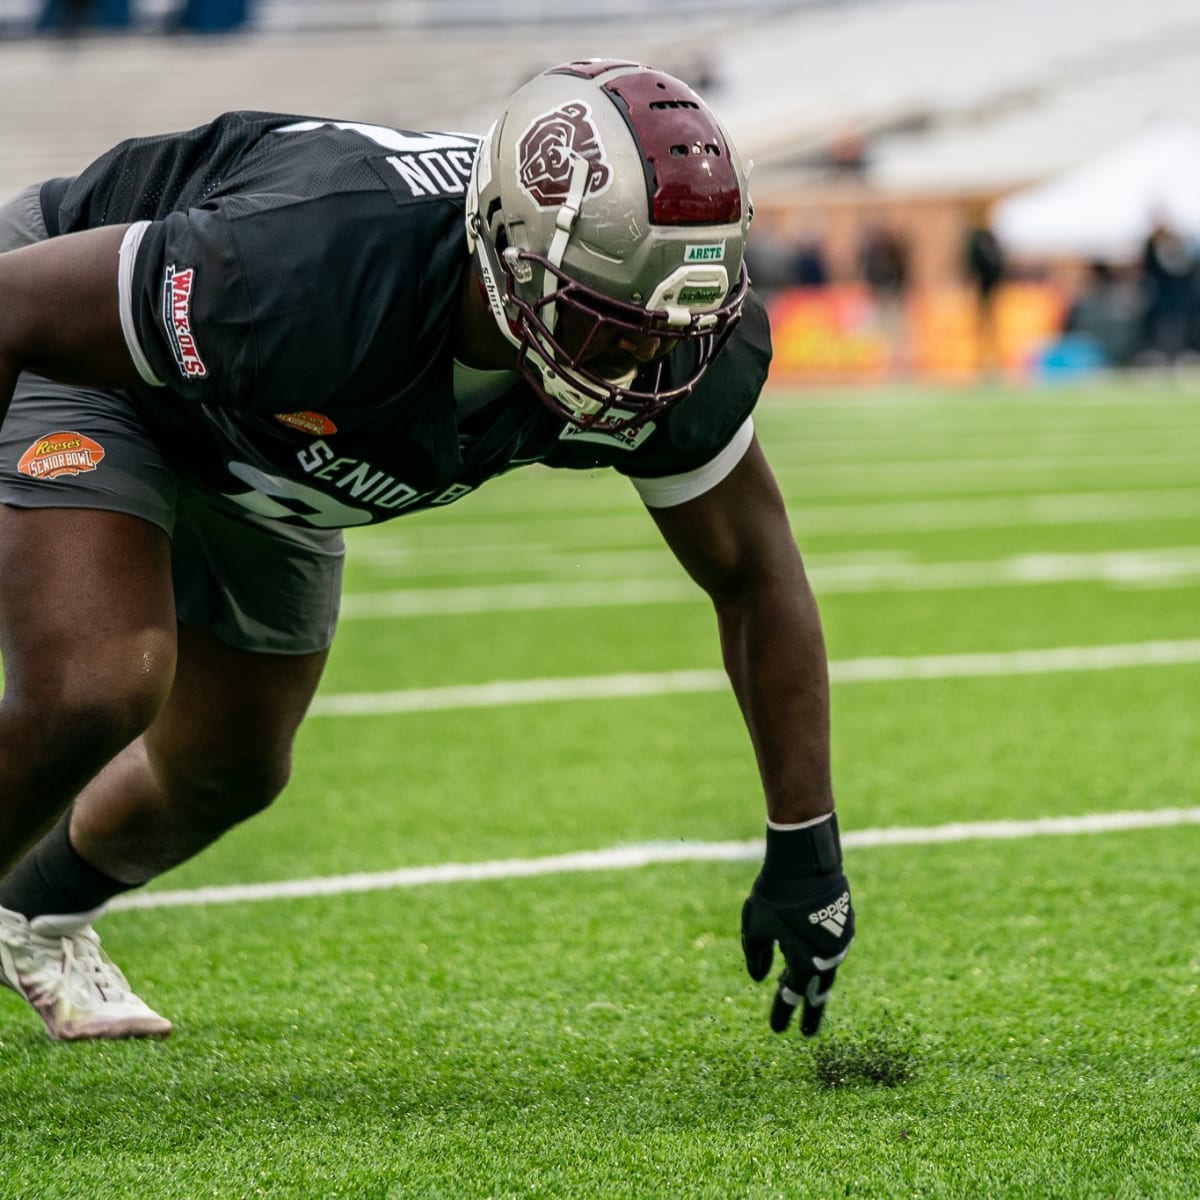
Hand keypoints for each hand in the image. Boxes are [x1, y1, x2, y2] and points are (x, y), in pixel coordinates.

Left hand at [740, 817, 853, 1034]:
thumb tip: (759, 977)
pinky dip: (819, 955)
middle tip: (807, 1032)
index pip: (790, 995)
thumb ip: (755, 954)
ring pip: (826, 968)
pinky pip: (831, 947)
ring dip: (814, 981)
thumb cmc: (776, 893)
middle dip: (811, 1012)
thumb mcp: (756, 925)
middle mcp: (828, 957)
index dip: (783, 1013)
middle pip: (817, 992)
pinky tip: (809, 952)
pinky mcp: (845, 921)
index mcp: (804, 962)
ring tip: (805, 992)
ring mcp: (840, 940)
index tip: (778, 1030)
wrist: (806, 859)